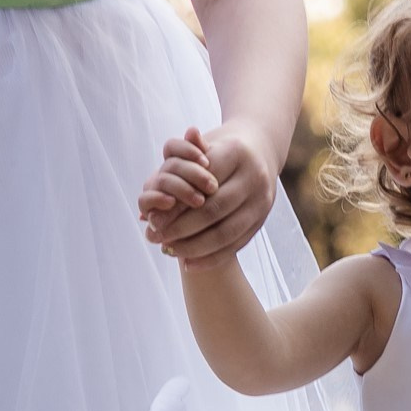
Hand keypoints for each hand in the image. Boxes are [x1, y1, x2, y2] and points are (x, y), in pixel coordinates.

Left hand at [141, 118, 276, 263]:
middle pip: (213, 210)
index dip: (175, 204)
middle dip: (182, 228)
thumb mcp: (201, 146)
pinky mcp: (262, 218)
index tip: (153, 219)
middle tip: (156, 238)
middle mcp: (253, 177)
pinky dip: (212, 257)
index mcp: (236, 153)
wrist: (260, 148)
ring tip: (170, 251)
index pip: (199, 184)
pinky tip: (190, 263)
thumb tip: (148, 197)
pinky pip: (236, 244)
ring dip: (195, 247)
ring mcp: (261, 200)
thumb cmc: (220, 150)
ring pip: (226, 232)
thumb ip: (175, 166)